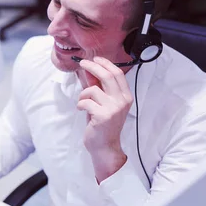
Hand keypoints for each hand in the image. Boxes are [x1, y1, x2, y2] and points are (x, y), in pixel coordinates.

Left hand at [77, 57, 131, 181]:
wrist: (105, 146)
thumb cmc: (102, 123)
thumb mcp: (103, 102)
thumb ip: (99, 87)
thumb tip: (90, 69)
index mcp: (125, 96)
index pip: (117, 73)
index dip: (105, 64)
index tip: (94, 59)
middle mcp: (123, 101)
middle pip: (107, 76)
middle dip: (93, 66)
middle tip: (82, 63)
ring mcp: (114, 108)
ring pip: (92, 89)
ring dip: (82, 94)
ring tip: (83, 103)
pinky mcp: (103, 116)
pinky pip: (85, 102)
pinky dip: (80, 104)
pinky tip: (82, 111)